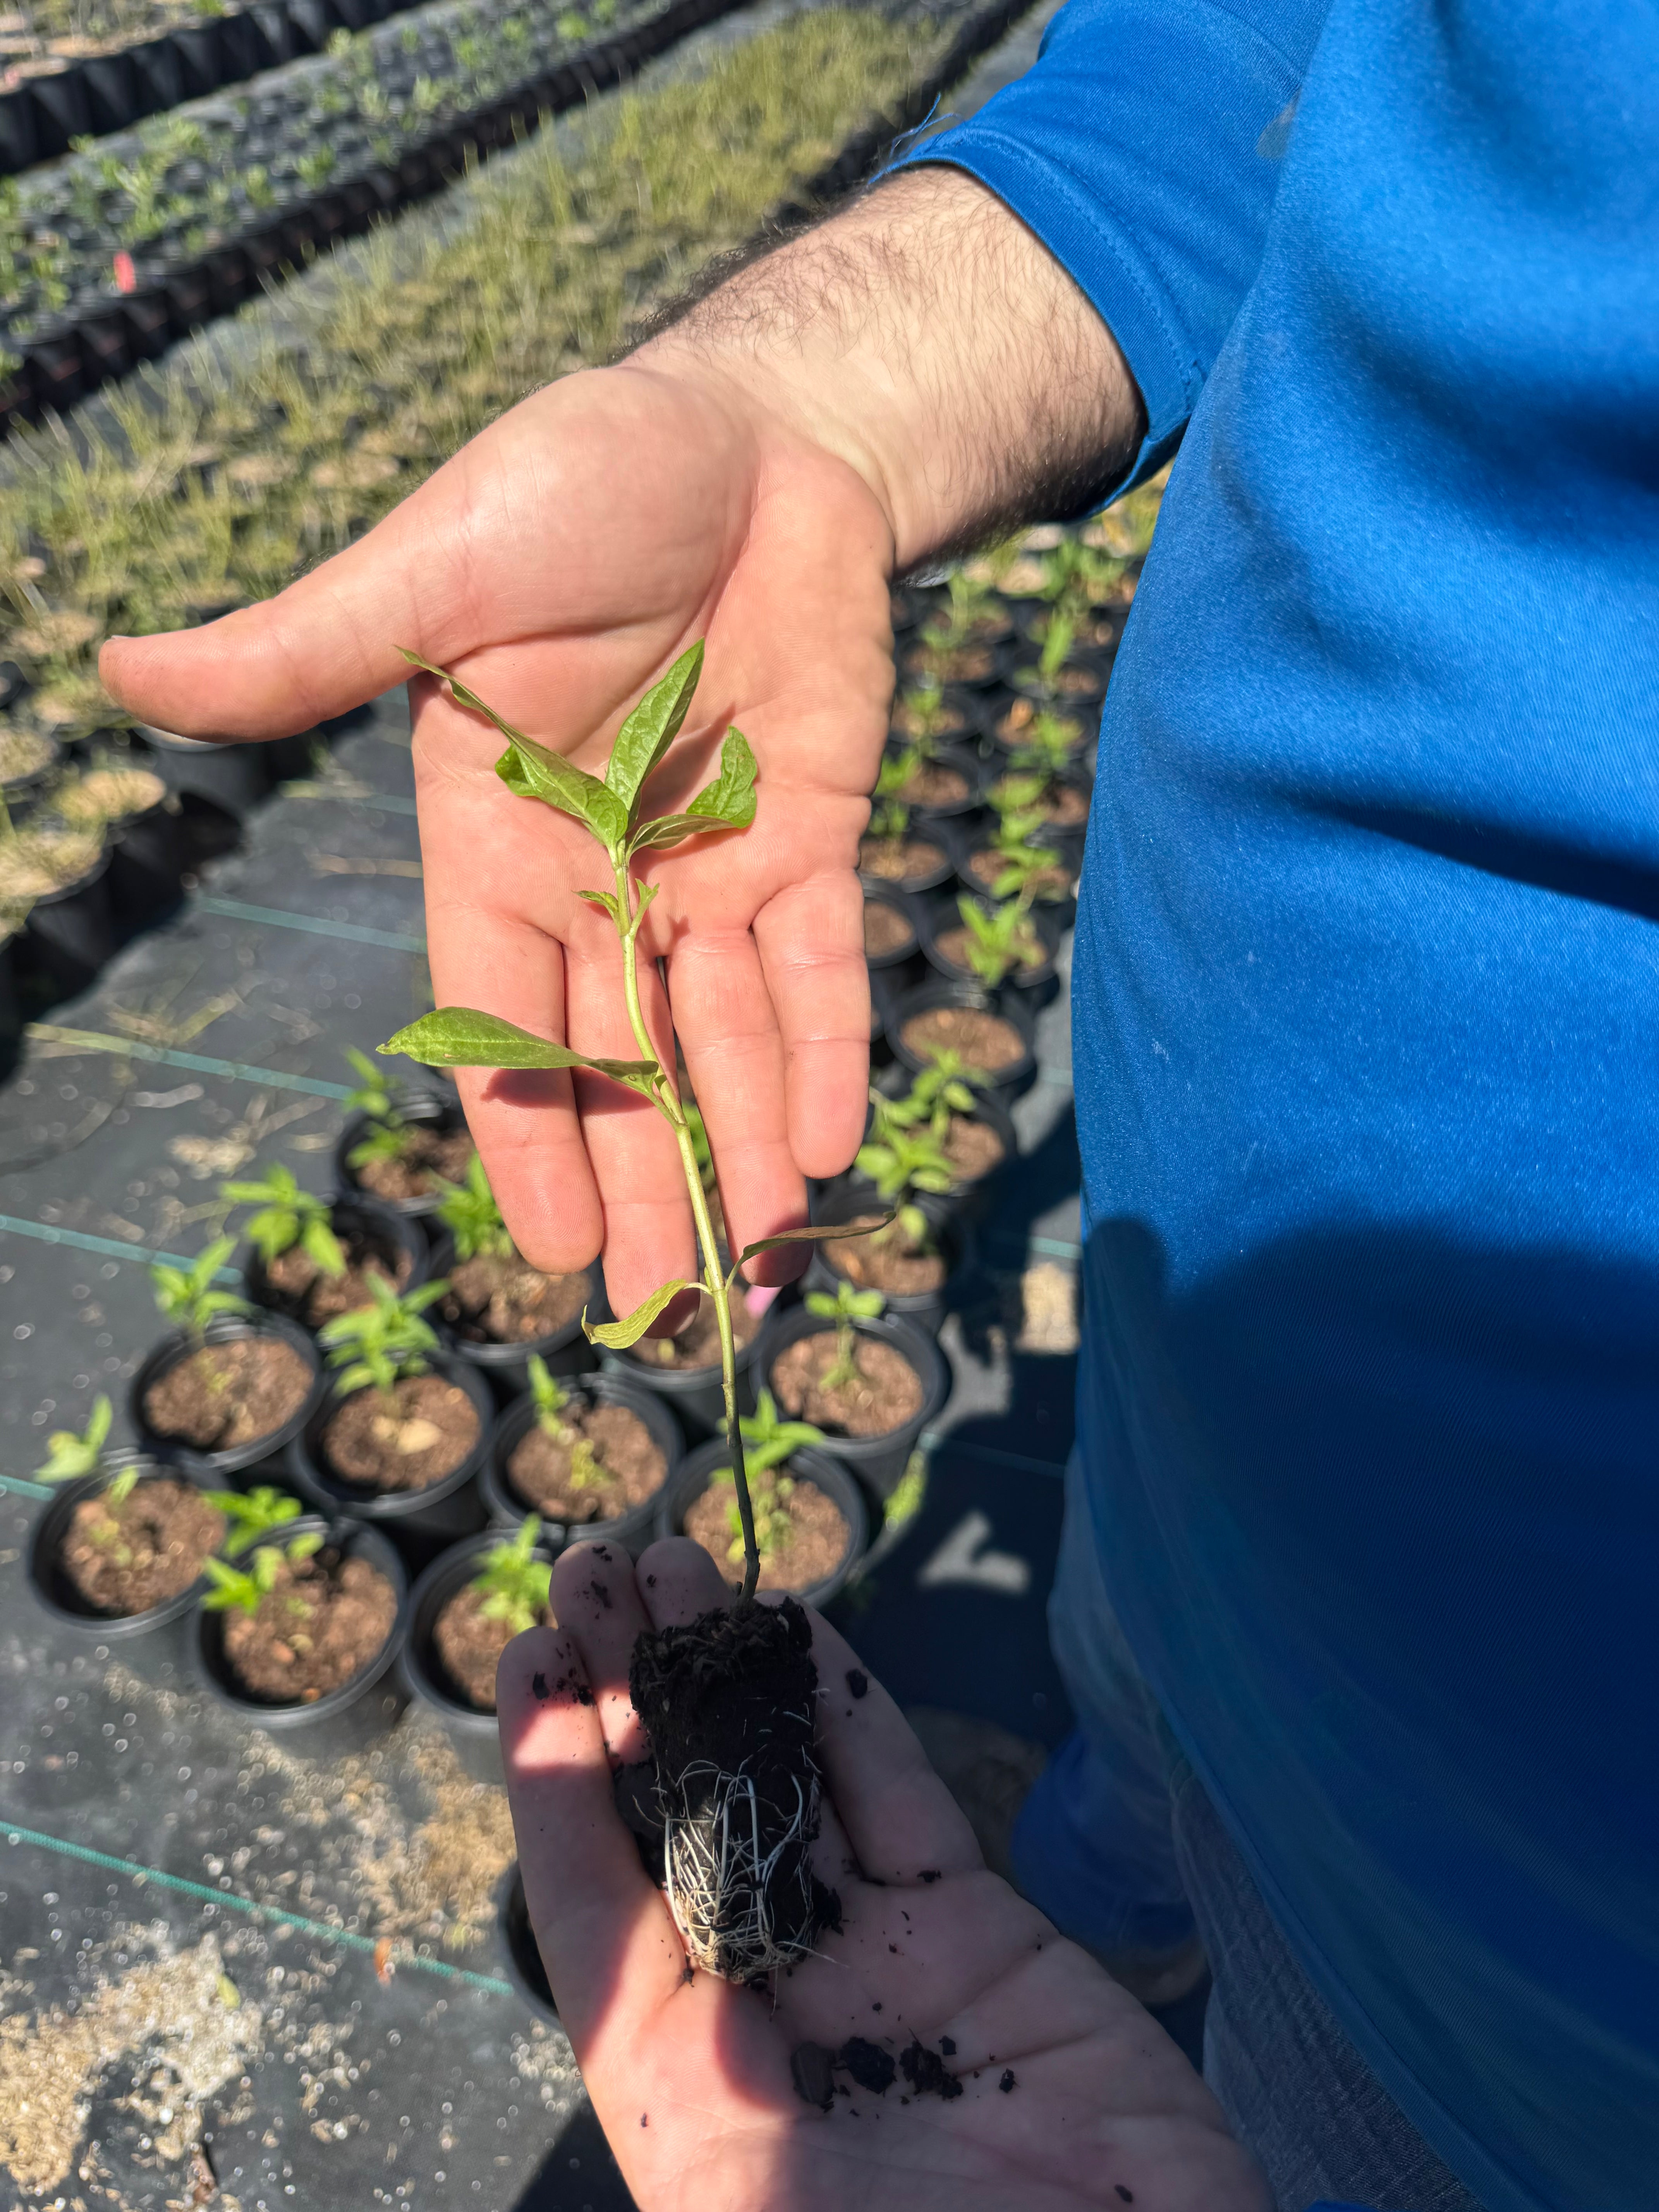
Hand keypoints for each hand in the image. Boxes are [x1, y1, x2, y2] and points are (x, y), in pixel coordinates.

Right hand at [98, 170, 1139, 1315]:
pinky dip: (830, 1048)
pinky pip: (822, 964)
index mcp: (493, 836)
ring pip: (727, 1033)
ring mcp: (712, 862)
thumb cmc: (579, 476)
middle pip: (619, 1054)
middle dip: (642, 1174)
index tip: (551, 1245)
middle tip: (663, 1301)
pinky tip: (835, 1143)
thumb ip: (314, 648)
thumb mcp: (438, 567)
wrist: (753, 429)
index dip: (527, 1132)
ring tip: (762, 1257)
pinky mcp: (812, 833)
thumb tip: (126, 669)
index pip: (502, 1016)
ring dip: (744, 1141)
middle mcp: (602, 873)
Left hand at [499, 1537, 1268, 2211]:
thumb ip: (697, 2099)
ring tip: (673, 1566)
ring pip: (785, 1787)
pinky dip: (850, 1710)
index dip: (553, 1783)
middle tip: (592, 1572)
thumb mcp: (753, 2206)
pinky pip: (901, 1800)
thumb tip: (632, 2009)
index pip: (594, 1909)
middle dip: (629, 1697)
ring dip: (727, 1673)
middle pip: (678, 1825)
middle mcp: (773, 2018)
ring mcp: (882, 1967)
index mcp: (690, 2097)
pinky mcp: (988, 1938)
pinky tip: (800, 1629)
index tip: (531, 1663)